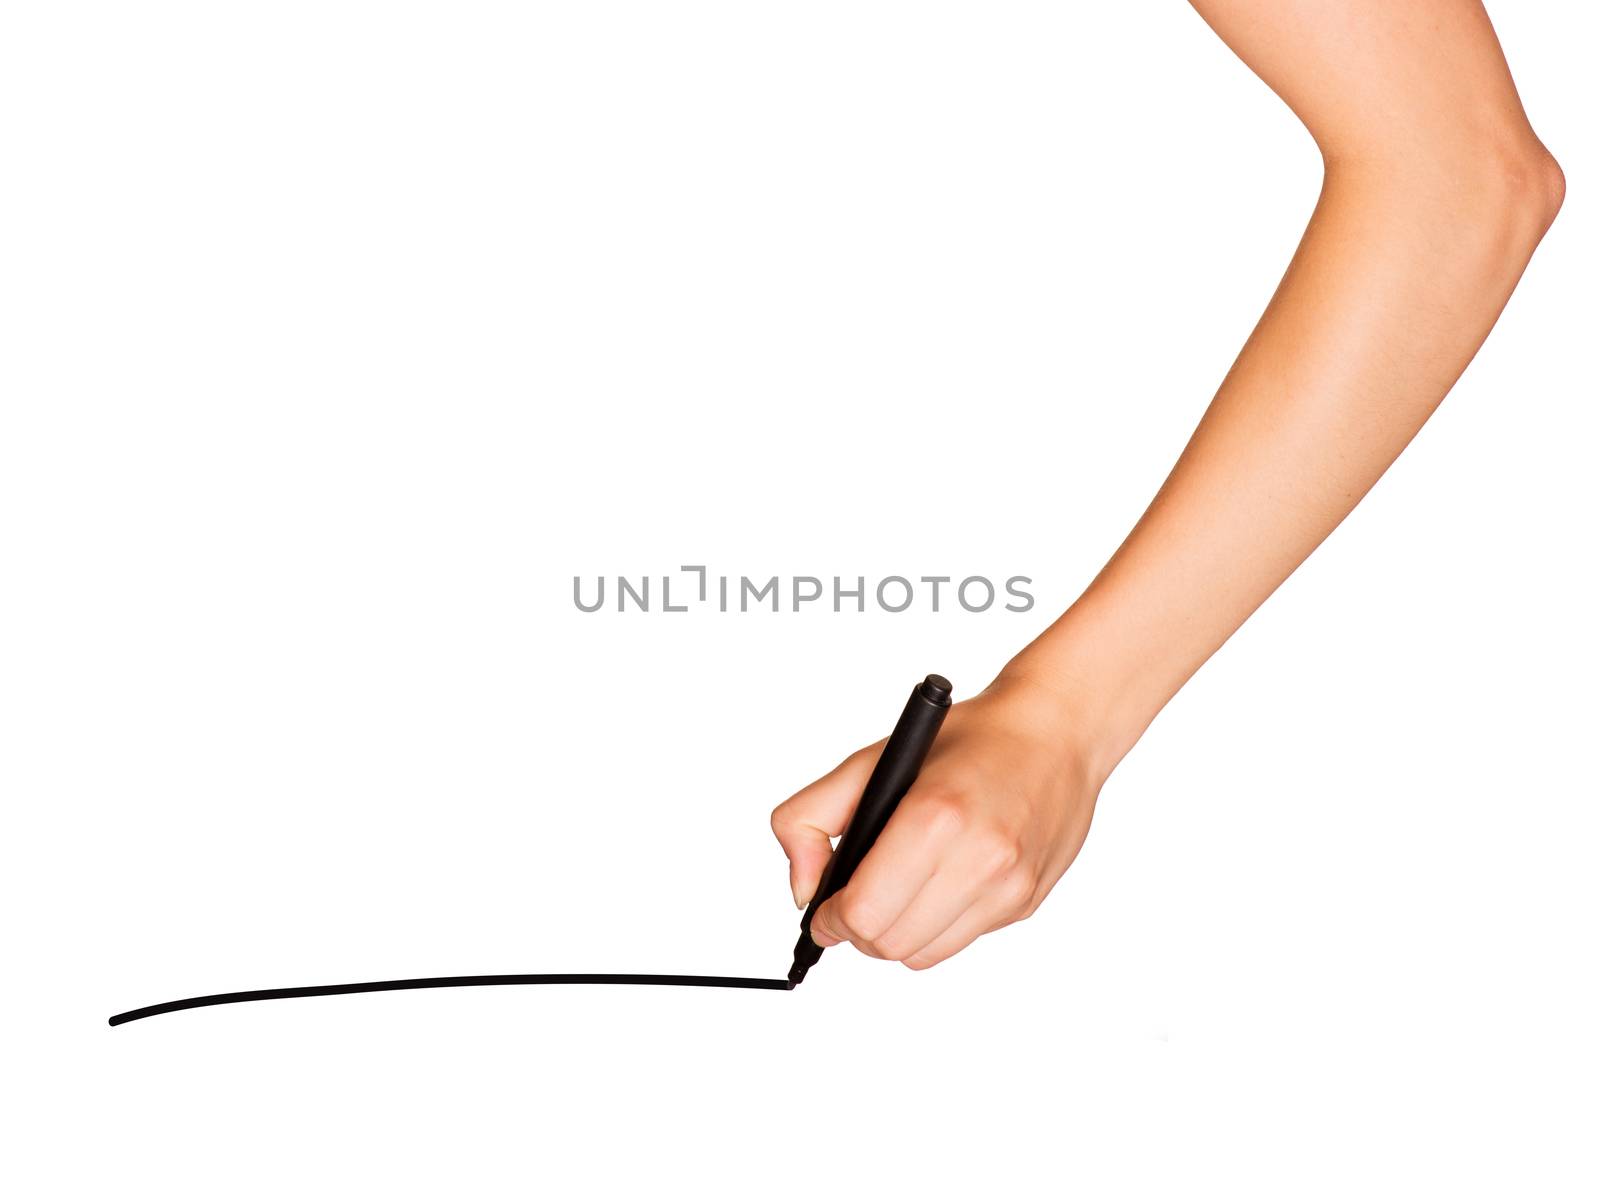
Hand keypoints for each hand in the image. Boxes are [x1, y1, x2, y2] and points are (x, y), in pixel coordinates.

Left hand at [770, 670, 1105, 969]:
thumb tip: (803, 888)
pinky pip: (959, 941)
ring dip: (896, 933)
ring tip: (894, 892)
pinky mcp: (1025, 903)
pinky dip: (935, 926)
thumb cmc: (968, 740)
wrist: (1055, 732)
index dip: (831, 918)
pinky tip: (938, 884)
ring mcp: (1008, 886)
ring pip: (923, 954)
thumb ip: (811, 818)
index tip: (825, 911)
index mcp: (935, 817)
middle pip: (890, 943)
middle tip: (853, 903)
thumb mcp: (870, 760)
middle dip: (858, 930)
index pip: (864, 911)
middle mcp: (980, 858)